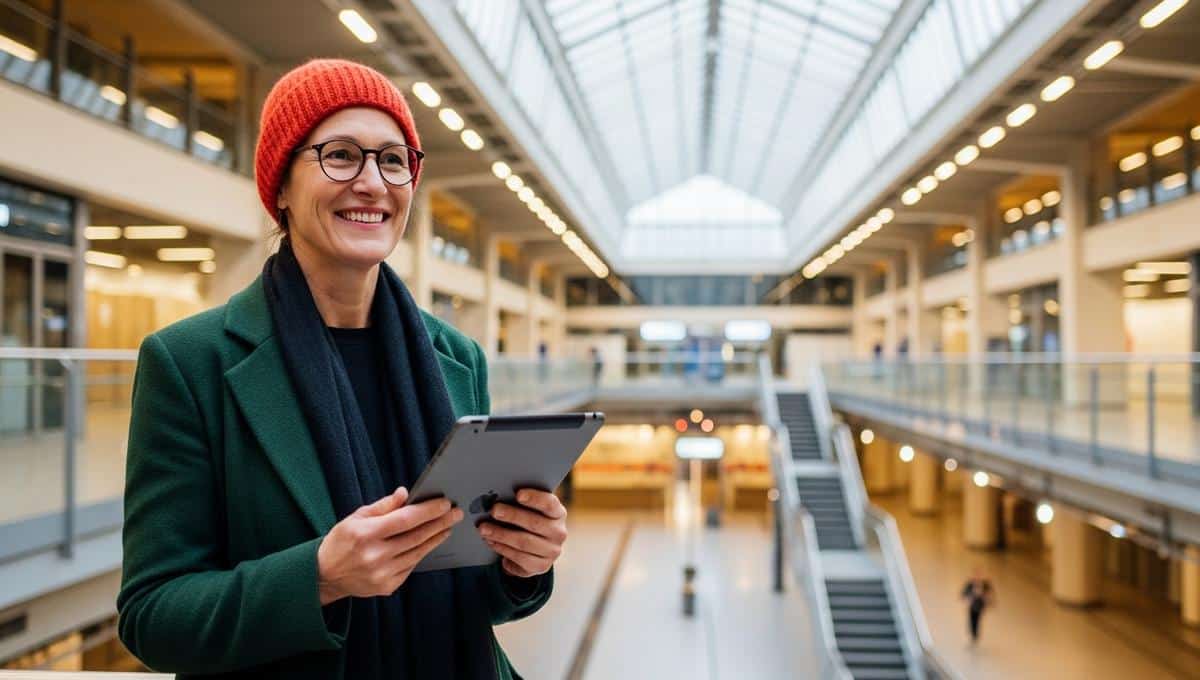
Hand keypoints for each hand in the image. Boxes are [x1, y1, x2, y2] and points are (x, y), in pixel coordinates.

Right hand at [316, 486, 463, 604]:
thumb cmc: (341, 541)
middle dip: (440, 523)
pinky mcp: (387, 586)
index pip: (405, 519)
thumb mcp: (356, 517)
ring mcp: (382, 573)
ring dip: (436, 538)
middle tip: (455, 513)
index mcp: (365, 534)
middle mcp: (375, 555)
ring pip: (418, 553)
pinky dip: (421, 553)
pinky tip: (429, 543)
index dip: (428, 510)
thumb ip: (383, 506)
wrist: (325, 575)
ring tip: (447, 527)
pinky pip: (411, 566)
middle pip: (416, 536)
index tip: (445, 503)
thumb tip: (405, 493)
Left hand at [478, 489, 566, 577]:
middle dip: (512, 516)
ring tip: (484, 528)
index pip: (549, 504)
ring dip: (501, 534)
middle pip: (535, 523)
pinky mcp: (542, 566)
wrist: (535, 549)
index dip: (535, 498)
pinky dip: (503, 549)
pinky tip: (491, 542)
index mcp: (558, 513)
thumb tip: (498, 496)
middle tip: (494, 510)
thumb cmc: (529, 521)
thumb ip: (519, 503)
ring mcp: (552, 551)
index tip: (518, 494)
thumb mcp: (529, 510)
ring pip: (524, 542)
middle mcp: (559, 533)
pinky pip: (520, 558)